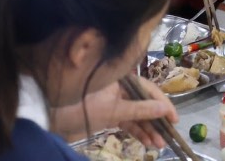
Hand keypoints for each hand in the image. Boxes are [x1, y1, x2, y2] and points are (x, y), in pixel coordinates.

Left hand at [51, 77, 177, 147]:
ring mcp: (115, 102)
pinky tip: (147, 142)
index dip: (163, 104)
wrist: (51, 117)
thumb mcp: (114, 110)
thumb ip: (140, 110)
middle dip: (156, 121)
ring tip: (159, 145)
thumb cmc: (82, 107)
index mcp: (123, 80)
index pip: (149, 90)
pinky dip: (137, 132)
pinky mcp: (109, 115)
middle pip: (145, 103)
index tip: (174, 120)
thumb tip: (164, 109)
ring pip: (137, 115)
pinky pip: (128, 122)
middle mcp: (121, 89)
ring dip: (148, 130)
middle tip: (168, 136)